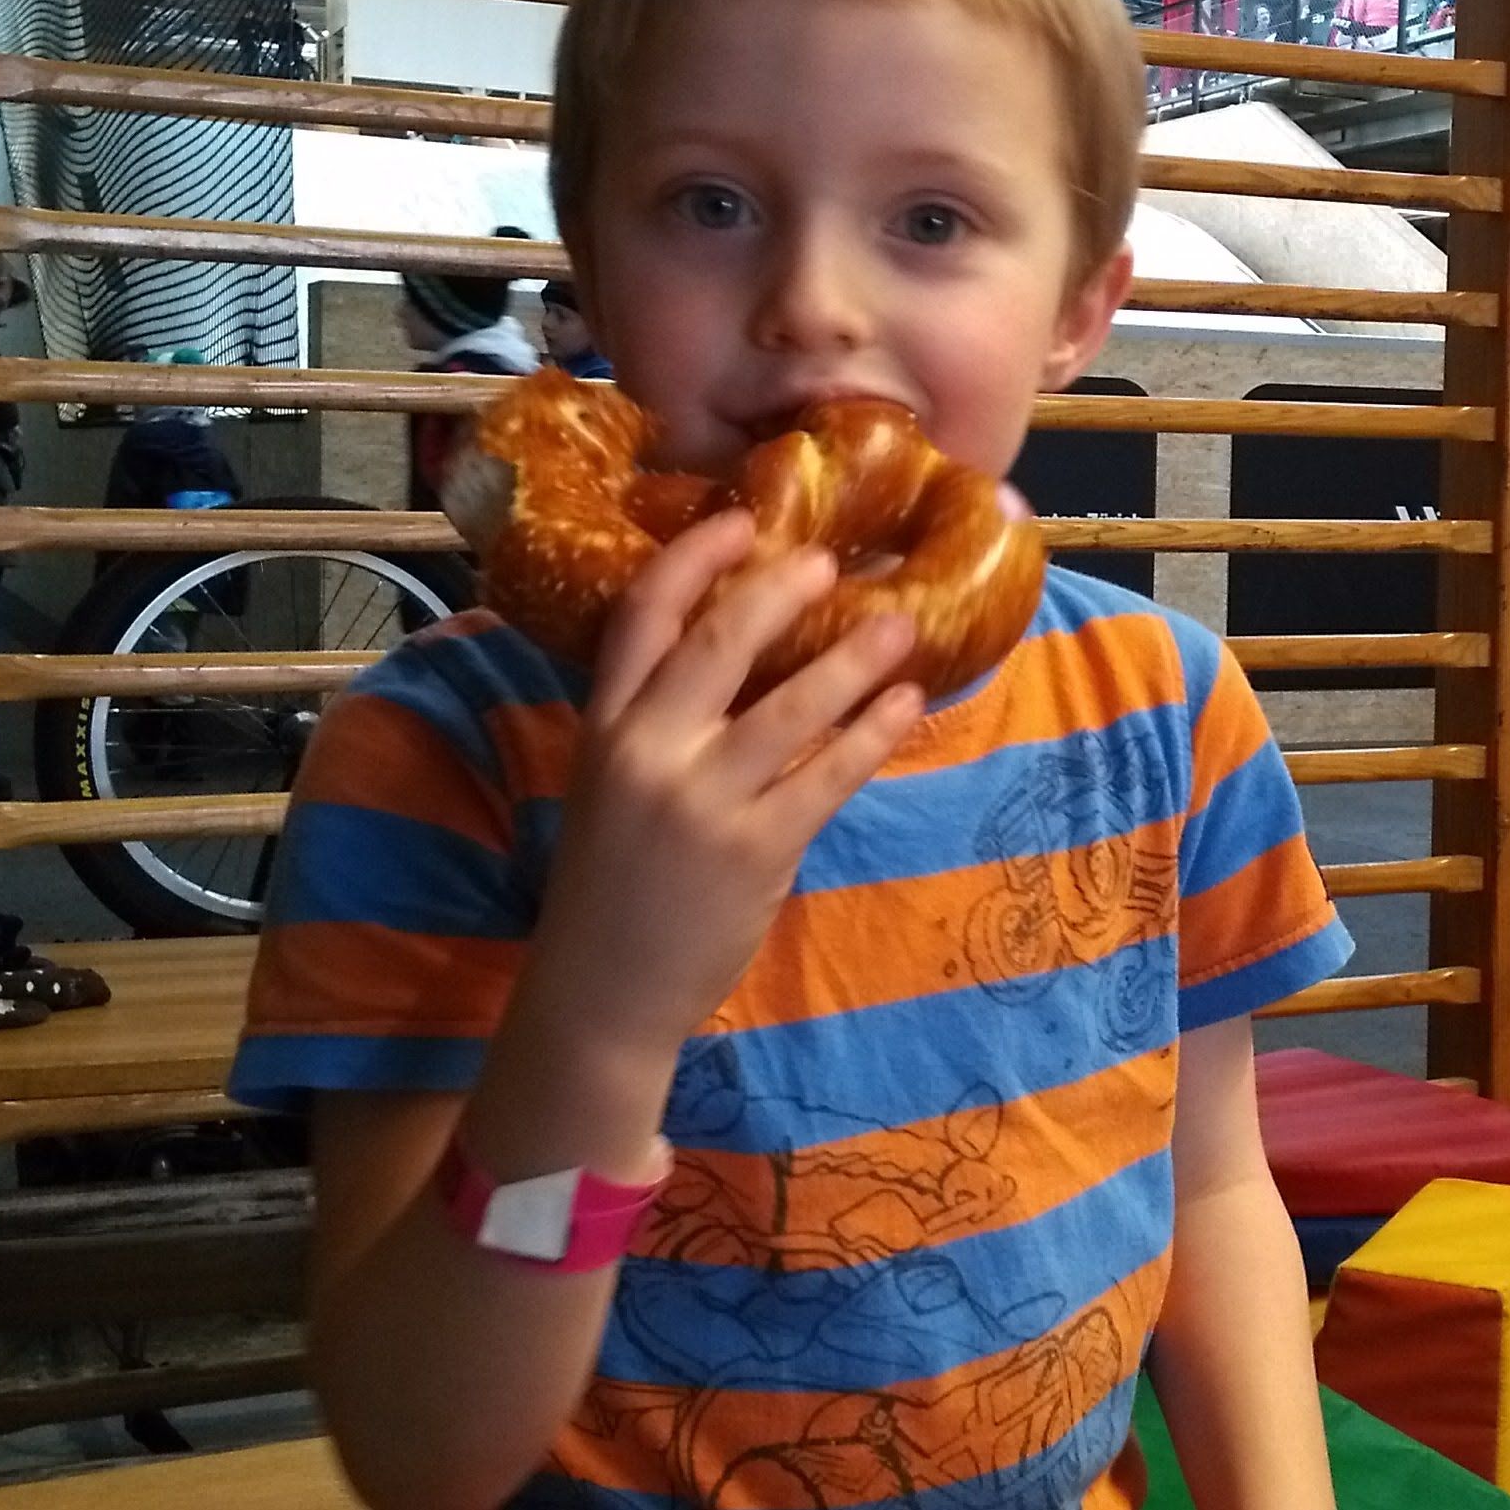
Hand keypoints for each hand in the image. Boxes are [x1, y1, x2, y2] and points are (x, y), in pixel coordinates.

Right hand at [524, 510, 924, 1056]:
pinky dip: (874, 731)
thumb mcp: (612, 784)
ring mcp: (703, 801)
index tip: (740, 520)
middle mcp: (648, 752)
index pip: (641, 617)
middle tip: (831, 560)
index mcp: (605, 727)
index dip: (692, 558)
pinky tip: (906, 702)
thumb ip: (659, 719)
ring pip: (791, 704)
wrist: (604, 988)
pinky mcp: (756, 849)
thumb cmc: (615, 880)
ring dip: (854, 657)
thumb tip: (744, 647)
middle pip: (719, 642)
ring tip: (901, 624)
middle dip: (781, 590)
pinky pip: (829, 773)